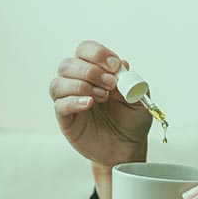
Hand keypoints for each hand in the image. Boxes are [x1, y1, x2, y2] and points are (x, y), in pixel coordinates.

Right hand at [49, 40, 152, 168]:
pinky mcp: (66, 120)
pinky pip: (60, 105)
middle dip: (90, 71)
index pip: (84, 50)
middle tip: (110, 84)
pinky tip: (89, 104)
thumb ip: (131, 81)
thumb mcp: (139, 98)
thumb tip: (122, 64)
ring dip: (82, 85)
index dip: (97, 54)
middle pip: (68, 64)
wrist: (128, 148)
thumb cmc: (131, 121)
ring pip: (58, 83)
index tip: (115, 66)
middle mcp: (78, 83)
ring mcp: (69, 101)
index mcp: (95, 72)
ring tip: (103, 96)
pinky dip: (73, 101)